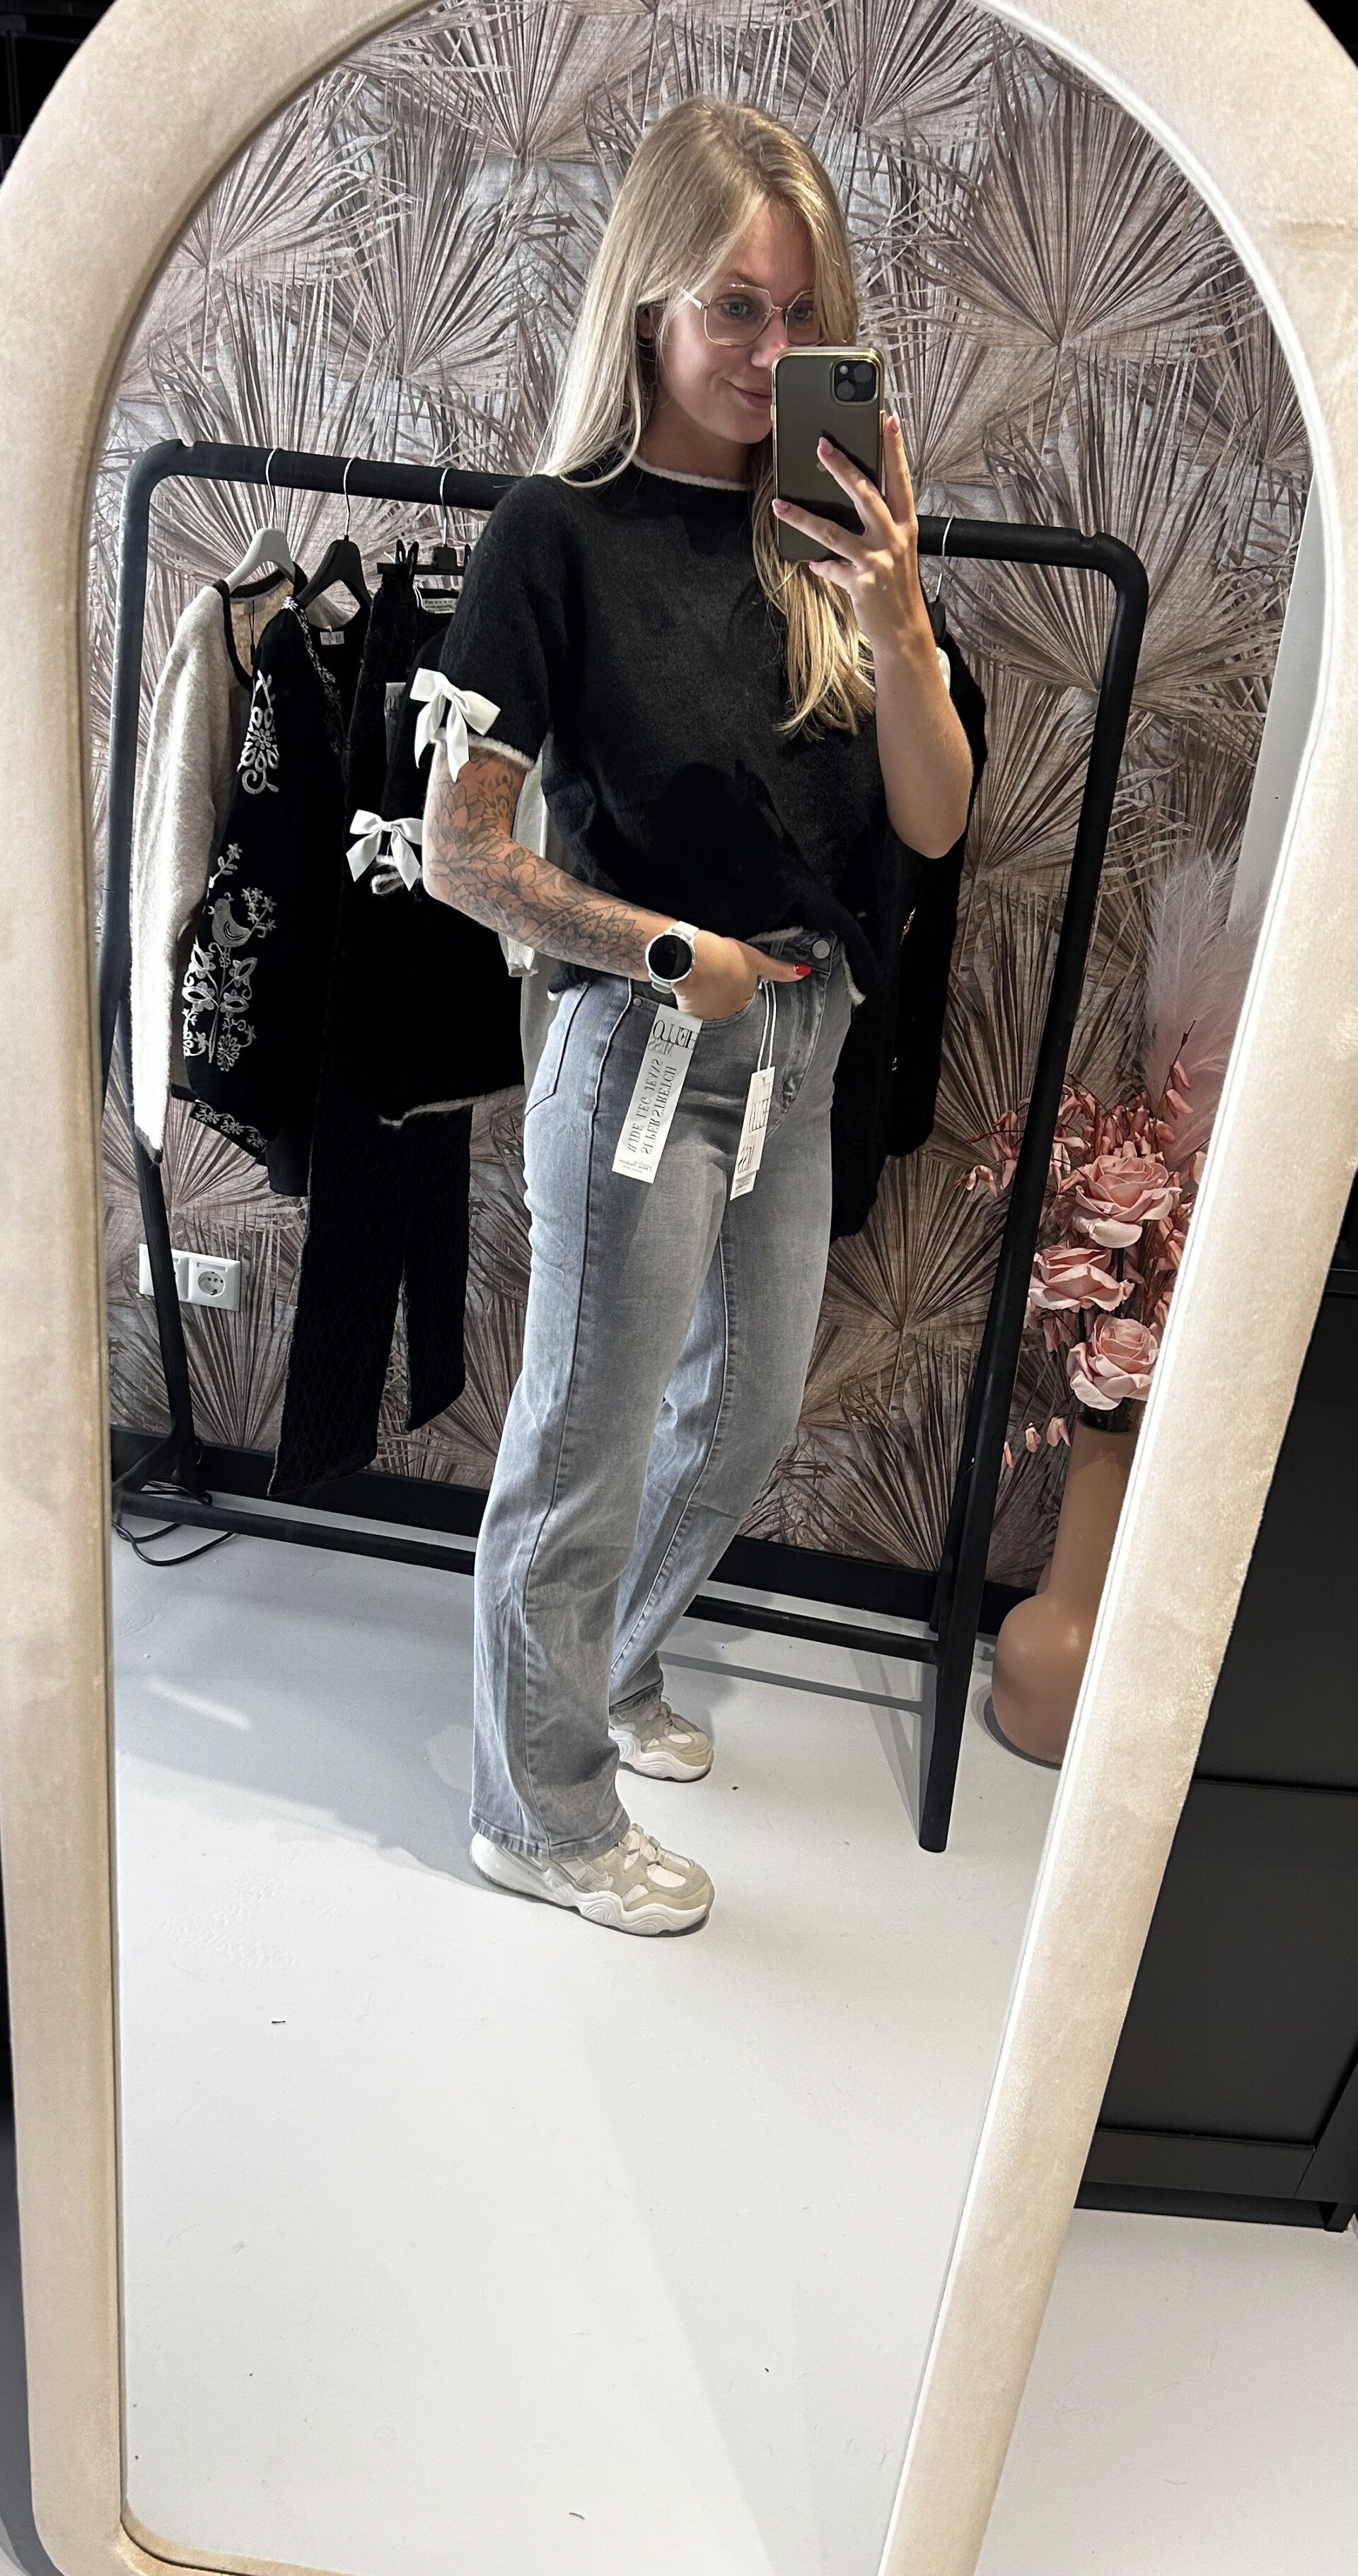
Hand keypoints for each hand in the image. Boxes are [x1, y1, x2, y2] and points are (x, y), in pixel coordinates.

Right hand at [673, 931, 808, 1020]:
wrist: (689, 955)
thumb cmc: (721, 955)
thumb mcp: (755, 959)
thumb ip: (778, 969)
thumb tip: (802, 972)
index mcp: (746, 1005)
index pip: (747, 1004)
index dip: (741, 990)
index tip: (733, 980)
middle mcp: (727, 1016)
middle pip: (729, 1009)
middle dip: (725, 997)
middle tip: (718, 978)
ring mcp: (707, 1017)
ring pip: (711, 1011)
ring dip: (709, 1000)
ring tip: (704, 981)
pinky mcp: (688, 1014)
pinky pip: (693, 1013)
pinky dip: (693, 1002)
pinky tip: (692, 988)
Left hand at [771, 415, 932, 665]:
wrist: (904, 630)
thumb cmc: (897, 586)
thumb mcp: (895, 550)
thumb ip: (877, 526)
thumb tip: (848, 504)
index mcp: (904, 524)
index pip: (900, 478)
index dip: (894, 449)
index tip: (887, 419)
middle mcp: (893, 537)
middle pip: (865, 493)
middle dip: (841, 467)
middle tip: (821, 445)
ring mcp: (877, 559)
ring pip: (834, 531)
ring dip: (803, 517)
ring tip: (780, 505)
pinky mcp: (861, 582)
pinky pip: (830, 567)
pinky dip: (819, 565)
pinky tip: (810, 562)